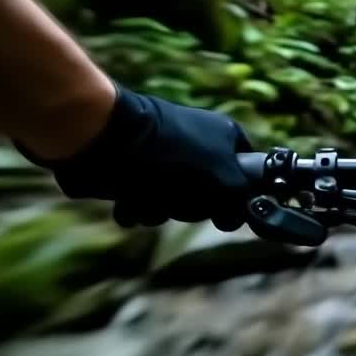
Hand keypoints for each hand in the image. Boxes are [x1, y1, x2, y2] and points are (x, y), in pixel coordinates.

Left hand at [22, 84, 251, 229]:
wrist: (107, 141)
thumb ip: (240, 200)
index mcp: (224, 136)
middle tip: (182, 199)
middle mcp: (197, 147)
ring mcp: (165, 161)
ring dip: (161, 210)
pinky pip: (144, 205)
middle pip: (209, 195)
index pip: (247, 171)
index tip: (226, 205)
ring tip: (148, 199)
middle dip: (191, 207)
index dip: (238, 192)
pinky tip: (128, 201)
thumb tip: (234, 219)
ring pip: (174, 204)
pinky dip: (136, 208)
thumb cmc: (173, 155)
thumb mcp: (223, 178)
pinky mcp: (135, 174)